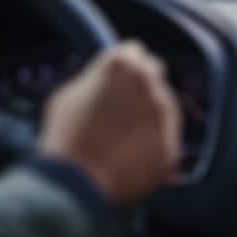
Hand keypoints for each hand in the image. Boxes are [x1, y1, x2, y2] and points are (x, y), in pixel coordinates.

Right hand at [38, 41, 181, 206]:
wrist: (74, 185)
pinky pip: (164, 142)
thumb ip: (96, 79)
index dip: (123, 66)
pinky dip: (151, 148)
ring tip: (119, 140)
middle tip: (122, 106)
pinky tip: (129, 159)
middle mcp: (151, 83)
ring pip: (163, 109)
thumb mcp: (69, 94)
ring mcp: (166, 116)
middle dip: (141, 85)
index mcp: (123, 63)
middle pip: (154, 74)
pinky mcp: (172, 147)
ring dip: (148, 117)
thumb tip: (106, 80)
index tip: (117, 78)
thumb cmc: (64, 137)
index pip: (133, 51)